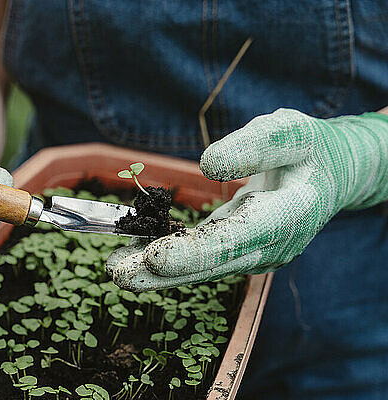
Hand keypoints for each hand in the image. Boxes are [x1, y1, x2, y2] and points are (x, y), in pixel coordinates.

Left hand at [107, 108, 387, 291]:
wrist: (332, 175)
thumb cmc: (311, 149)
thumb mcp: (290, 132)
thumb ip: (255, 145)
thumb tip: (209, 165)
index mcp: (290, 213)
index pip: (240, 238)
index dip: (197, 251)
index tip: (156, 257)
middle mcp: (273, 244)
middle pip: (215, 262)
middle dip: (166, 270)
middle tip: (120, 273)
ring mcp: (258, 252)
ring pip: (206, 266)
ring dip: (161, 271)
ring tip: (118, 268)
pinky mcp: (243, 250)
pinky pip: (205, 256)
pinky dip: (173, 257)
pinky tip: (137, 253)